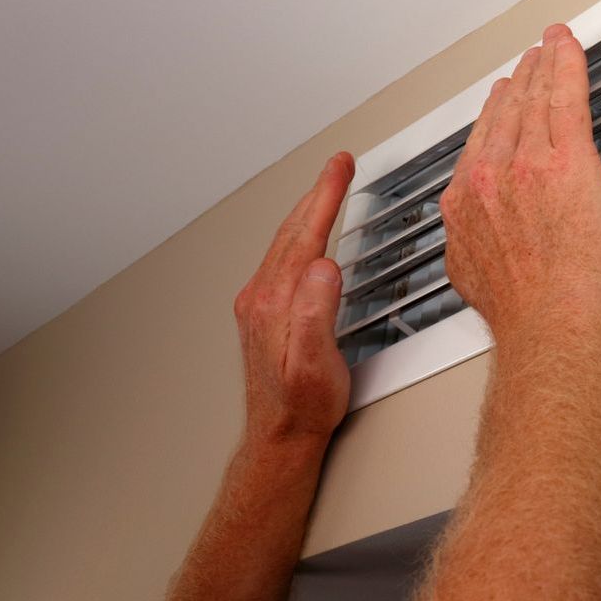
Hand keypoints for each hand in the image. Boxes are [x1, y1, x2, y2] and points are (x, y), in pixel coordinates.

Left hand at [233, 152, 354, 450]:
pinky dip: (298, 233)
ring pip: (285, 241)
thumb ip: (317, 312)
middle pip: (293, 230)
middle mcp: (262, 296)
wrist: (280, 436)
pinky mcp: (261, 311)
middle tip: (339, 164)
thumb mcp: (318, 363)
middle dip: (318, 191)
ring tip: (326, 188)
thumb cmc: (304, 406)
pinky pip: (281, 257)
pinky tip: (306, 234)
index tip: (341, 167)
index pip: (306, 233)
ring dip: (307, 210)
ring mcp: (258, 302)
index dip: (326, 196)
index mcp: (278, 300)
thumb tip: (323, 266)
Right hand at [439, 24, 600, 348]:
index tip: (502, 99)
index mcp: (465, 200)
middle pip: (505, 113)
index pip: (481, 141)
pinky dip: (566, 64)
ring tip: (549, 48)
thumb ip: (470, 241)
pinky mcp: (567, 159)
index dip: (494, 113)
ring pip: (535, 99)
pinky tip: (567, 47)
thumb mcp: (470, 274)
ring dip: (542, 65)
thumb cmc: (522, 312)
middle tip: (529, 62)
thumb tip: (475, 239)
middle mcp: (490, 174)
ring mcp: (528, 162)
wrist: (548, 322)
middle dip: (519, 82)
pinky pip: (566, 97)